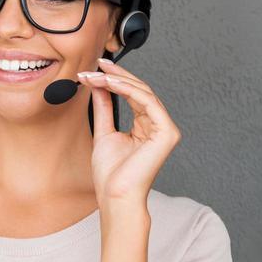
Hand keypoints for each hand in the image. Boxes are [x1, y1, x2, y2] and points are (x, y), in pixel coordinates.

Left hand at [76, 57, 181, 208]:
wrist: (115, 196)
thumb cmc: (111, 175)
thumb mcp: (104, 132)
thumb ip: (104, 107)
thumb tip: (99, 85)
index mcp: (146, 127)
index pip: (133, 95)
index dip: (115, 80)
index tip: (95, 70)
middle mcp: (158, 126)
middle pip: (140, 90)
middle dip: (116, 75)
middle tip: (96, 65)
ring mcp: (166, 129)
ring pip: (143, 93)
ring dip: (118, 81)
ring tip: (97, 75)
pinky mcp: (167, 132)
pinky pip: (147, 102)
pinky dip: (127, 90)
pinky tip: (108, 84)